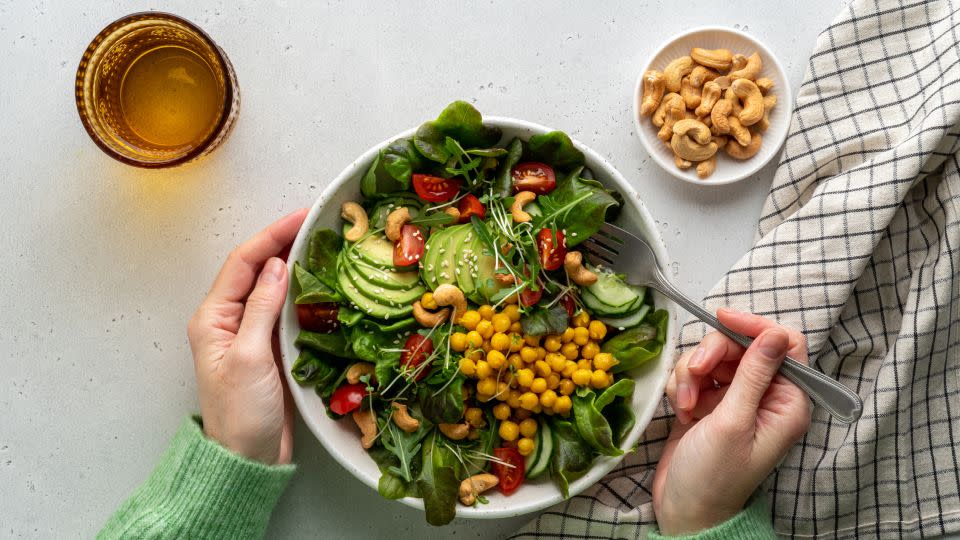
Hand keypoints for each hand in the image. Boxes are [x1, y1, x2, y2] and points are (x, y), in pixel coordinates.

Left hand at [187, 209, 307, 464]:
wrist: (247, 459)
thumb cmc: (240, 413)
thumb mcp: (249, 357)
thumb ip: (261, 308)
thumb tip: (277, 265)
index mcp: (212, 317)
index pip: (243, 263)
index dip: (272, 235)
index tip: (302, 217)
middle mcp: (228, 320)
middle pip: (257, 270)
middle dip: (284, 243)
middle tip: (317, 225)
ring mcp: (249, 334)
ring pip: (272, 288)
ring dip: (295, 265)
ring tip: (323, 246)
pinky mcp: (269, 349)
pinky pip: (284, 310)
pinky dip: (302, 293)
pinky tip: (321, 285)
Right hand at [652, 309, 810, 534]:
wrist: (683, 510)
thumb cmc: (714, 477)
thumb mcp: (734, 422)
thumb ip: (753, 374)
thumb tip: (775, 334)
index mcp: (787, 403)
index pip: (784, 344)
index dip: (754, 327)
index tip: (722, 319)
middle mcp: (765, 397)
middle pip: (742, 346)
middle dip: (713, 355)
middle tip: (696, 375)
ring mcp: (736, 399)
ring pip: (714, 357)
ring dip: (693, 373)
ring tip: (686, 403)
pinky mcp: (709, 403)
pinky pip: (696, 373)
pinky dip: (684, 384)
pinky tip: (681, 409)